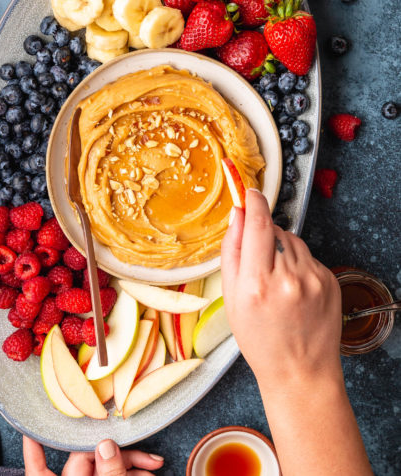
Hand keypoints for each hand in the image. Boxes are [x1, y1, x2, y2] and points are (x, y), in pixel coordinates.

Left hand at [23, 436, 163, 475]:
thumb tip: (105, 445)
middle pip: (85, 461)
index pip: (38, 469)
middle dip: (116, 452)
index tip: (32, 428)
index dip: (34, 448)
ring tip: (154, 467)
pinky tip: (148, 474)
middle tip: (145, 455)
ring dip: (129, 465)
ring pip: (104, 469)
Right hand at [221, 189, 342, 391]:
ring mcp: (315, 278)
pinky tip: (293, 287)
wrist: (300, 370)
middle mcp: (289, 277)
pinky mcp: (331, 280)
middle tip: (259, 264)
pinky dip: (298, 263)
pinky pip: (309, 256)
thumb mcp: (232, 298)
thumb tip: (237, 216)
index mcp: (257, 282)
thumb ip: (232, 251)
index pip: (257, 223)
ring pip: (293, 241)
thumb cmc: (260, 339)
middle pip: (275, 230)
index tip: (250, 192)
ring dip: (282, 250)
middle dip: (263, 236)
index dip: (253, 201)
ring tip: (277, 281)